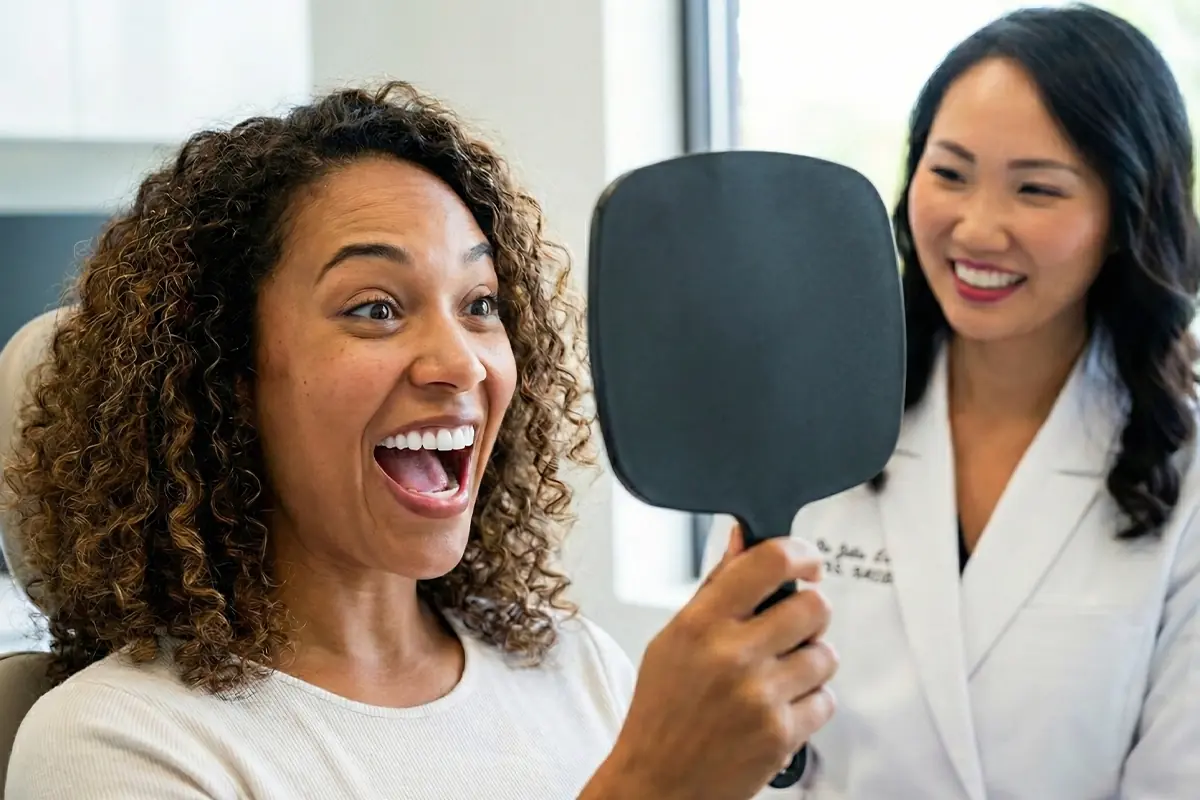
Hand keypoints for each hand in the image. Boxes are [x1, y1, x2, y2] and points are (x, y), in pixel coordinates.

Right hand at [586, 526, 837, 799]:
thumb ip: (716, 588)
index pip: (769, 562)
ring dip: (811, 662)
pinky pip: (826, 700)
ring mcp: (760, 696)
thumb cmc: (662, 710)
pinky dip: (809, 704)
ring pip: (827, 655)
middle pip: (815, 606)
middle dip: (810, 614)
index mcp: (700, 623)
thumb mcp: (675, 640)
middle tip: (792, 628)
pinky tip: (777, 709)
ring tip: (778, 676)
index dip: (801, 553)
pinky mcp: (782, 735)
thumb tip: (745, 538)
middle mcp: (732, 655)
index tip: (807, 561)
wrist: (656, 785)